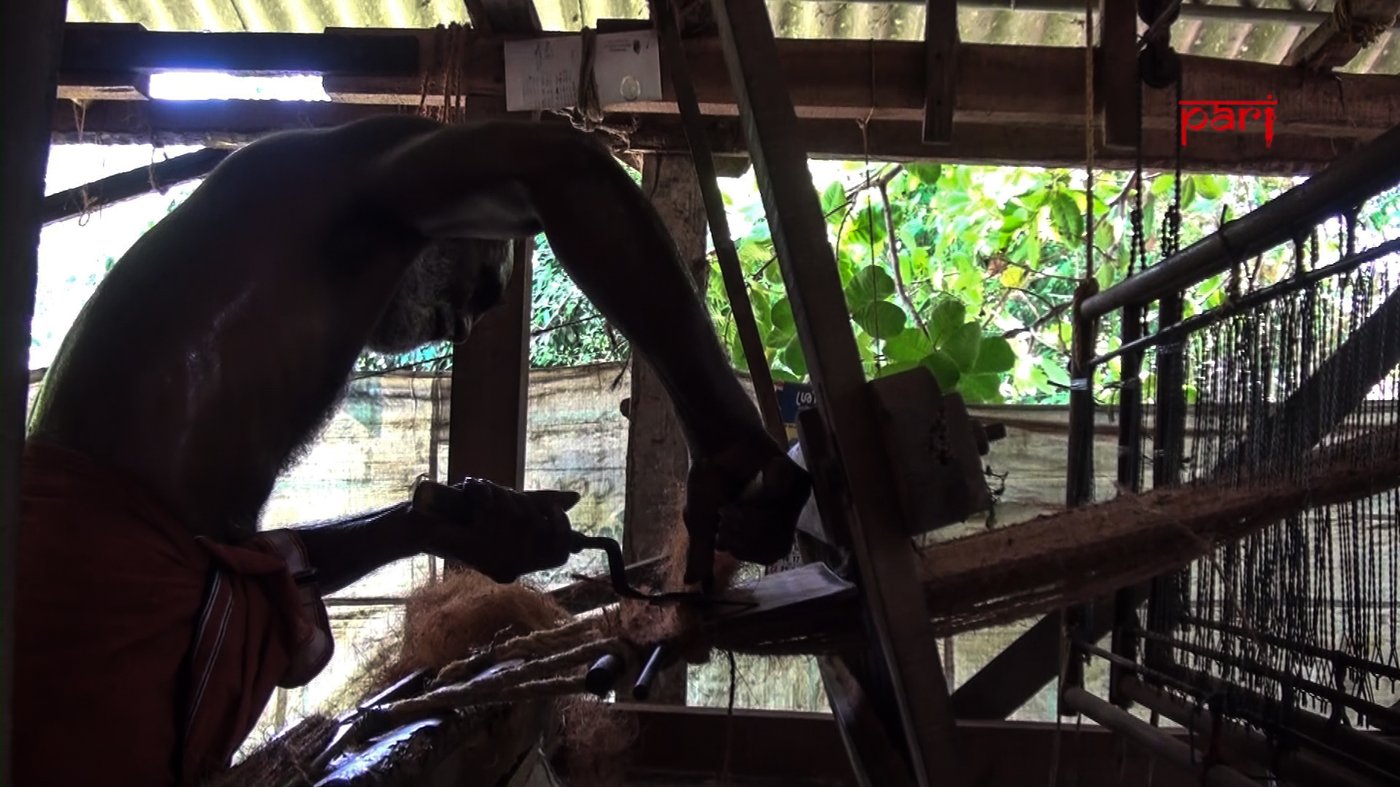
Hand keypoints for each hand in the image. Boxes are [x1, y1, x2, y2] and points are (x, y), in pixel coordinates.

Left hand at [412, 479, 579, 582]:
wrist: (426, 520)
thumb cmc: (469, 514)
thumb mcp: (509, 507)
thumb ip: (543, 503)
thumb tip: (576, 498)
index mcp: (521, 560)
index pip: (560, 553)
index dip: (563, 531)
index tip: (554, 509)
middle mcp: (511, 565)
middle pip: (542, 531)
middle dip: (526, 506)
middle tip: (508, 497)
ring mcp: (493, 560)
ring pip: (520, 519)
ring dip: (503, 498)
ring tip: (484, 496)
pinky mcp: (474, 547)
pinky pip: (496, 515)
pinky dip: (487, 496)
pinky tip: (476, 494)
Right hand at [682, 437, 811, 584]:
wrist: (715, 442)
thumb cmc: (709, 479)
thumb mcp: (701, 520)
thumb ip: (700, 551)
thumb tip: (690, 583)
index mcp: (763, 531)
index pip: (766, 555)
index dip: (744, 550)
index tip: (721, 536)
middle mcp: (781, 518)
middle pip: (777, 546)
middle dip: (746, 537)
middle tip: (725, 518)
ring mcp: (792, 499)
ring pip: (781, 526)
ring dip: (751, 518)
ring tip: (730, 505)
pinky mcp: (799, 479)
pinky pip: (784, 499)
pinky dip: (762, 494)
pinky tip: (750, 482)